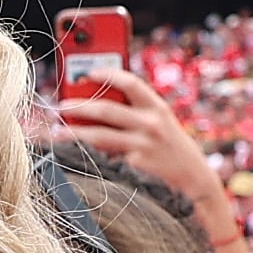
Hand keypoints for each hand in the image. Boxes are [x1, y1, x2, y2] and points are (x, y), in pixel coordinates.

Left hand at [54, 66, 229, 225]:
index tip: (88, 72)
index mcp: (157, 108)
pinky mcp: (135, 165)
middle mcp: (151, 124)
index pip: (131, 83)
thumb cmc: (171, 148)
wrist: (195, 180)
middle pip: (106, 109)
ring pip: (99, 135)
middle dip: (79, 106)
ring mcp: (142, 145)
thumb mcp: (161, 124)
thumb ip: (137, 113)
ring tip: (57, 131)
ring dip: (74, 132)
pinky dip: (88, 153)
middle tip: (61, 106)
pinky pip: (105, 156)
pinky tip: (73, 153)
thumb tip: (96, 105)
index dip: (108, 74)